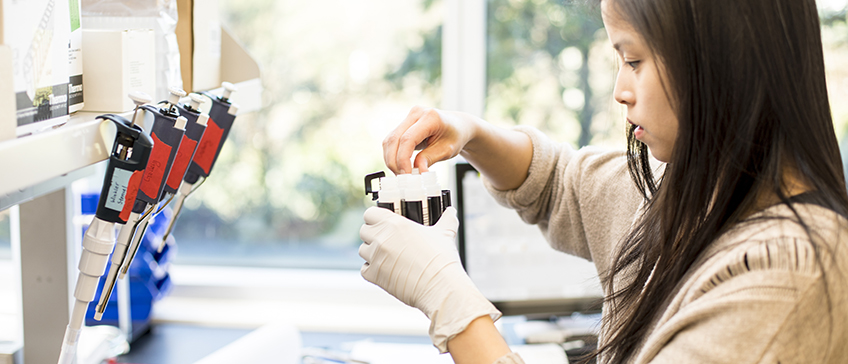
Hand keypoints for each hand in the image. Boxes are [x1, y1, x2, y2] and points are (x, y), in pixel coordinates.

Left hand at [359, 206, 500, 352]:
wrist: (439, 286)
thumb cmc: (442, 259)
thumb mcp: (445, 233)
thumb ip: (447, 219)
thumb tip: (451, 212)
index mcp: (395, 224)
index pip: (370, 214)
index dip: (375, 218)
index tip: (382, 223)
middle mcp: (382, 238)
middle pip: (363, 231)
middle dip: (372, 235)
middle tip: (386, 240)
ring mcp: (376, 257)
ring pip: (362, 250)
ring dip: (371, 253)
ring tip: (387, 257)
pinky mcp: (374, 275)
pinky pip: (364, 270)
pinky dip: (372, 270)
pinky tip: (385, 271)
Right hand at [383, 106, 476, 173]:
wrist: (458, 126)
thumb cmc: (455, 136)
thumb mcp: (447, 150)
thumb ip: (430, 159)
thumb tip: (417, 172)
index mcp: (430, 117)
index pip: (408, 139)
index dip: (403, 159)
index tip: (406, 174)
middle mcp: (416, 113)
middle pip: (394, 139)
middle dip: (394, 161)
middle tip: (401, 178)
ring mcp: (408, 117)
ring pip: (389, 140)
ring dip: (391, 159)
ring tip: (401, 173)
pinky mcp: (404, 124)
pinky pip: (392, 140)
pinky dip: (393, 155)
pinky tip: (399, 165)